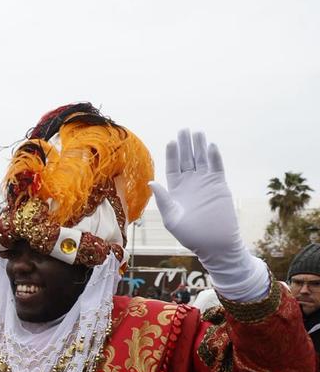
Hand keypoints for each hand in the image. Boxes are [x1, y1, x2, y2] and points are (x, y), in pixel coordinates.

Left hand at [150, 130, 266, 299]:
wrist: (214, 243)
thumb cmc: (190, 235)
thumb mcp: (171, 217)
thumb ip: (163, 199)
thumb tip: (151, 182)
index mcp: (176, 190)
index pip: (173, 167)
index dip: (172, 154)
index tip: (171, 142)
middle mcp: (190, 184)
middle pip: (187, 160)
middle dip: (185, 145)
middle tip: (184, 129)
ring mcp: (206, 184)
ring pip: (202, 160)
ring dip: (199, 147)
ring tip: (197, 132)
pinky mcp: (220, 186)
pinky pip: (217, 168)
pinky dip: (214, 157)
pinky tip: (210, 146)